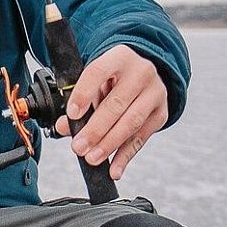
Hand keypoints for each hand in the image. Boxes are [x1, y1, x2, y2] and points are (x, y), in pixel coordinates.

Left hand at [54, 43, 168, 181]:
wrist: (143, 74)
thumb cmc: (113, 79)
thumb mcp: (95, 81)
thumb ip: (79, 101)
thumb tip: (65, 127)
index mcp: (119, 57)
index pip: (98, 72)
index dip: (84, 93)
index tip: (72, 115)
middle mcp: (141, 72)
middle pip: (116, 103)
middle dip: (95, 129)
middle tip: (78, 147)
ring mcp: (155, 93)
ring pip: (131, 122)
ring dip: (109, 144)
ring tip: (92, 158)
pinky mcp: (161, 113)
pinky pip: (141, 138)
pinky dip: (126, 156)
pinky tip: (114, 169)